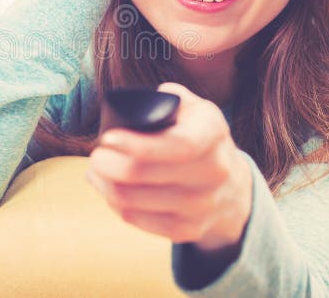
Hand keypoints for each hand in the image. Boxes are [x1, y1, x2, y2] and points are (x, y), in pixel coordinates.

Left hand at [86, 82, 252, 248]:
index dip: (136, 144)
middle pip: (140, 174)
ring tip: (96, 170)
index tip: (108, 137)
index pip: (175, 145)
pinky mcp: (188, 230)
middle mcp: (212, 171)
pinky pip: (136, 219)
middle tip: (96, 154)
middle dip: (106, 163)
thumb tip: (134, 105)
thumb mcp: (195, 109)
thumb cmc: (200, 137)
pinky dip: (115, 204)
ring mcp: (202, 205)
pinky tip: (110, 190)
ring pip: (131, 200)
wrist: (232, 186)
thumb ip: (168, 98)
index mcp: (213, 133)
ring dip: (103, 184)